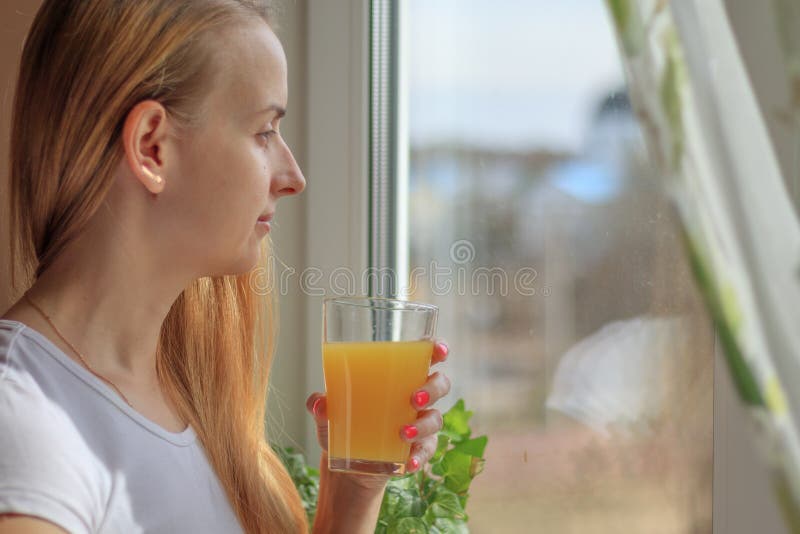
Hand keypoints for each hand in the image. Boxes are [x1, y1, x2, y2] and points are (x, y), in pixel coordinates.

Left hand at [305, 339, 450, 476]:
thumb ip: (321, 404)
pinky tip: (408, 462)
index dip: (438, 350)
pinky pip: (428, 450)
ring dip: (424, 425)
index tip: (438, 352)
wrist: (348, 466)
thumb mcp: (329, 413)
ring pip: (436, 418)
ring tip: (403, 433)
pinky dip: (420, 456)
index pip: (426, 356)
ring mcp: (420, 424)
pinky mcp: (418, 450)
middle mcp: (416, 397)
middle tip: (414, 398)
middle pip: (440, 384)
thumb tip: (319, 403)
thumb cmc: (343, 424)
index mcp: (400, 377)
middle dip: (432, 389)